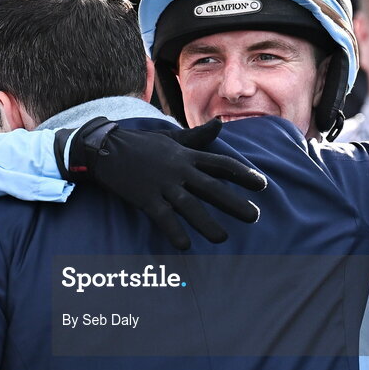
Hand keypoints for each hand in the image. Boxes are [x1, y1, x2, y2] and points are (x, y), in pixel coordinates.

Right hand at [58, 118, 265, 248]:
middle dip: (234, 202)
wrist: (106, 148)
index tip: (262, 185)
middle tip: (255, 217)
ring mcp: (162, 184)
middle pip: (212, 187)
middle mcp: (178, 170)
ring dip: (207, 223)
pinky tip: (185, 245)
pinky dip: (173, 230)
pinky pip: (162, 217)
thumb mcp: (171, 138)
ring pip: (189, 206)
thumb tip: (220, 125)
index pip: (221, 164)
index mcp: (187, 155)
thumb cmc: (141, 145)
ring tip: (222, 238)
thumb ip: (198, 137)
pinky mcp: (145, 197)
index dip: (243, 174)